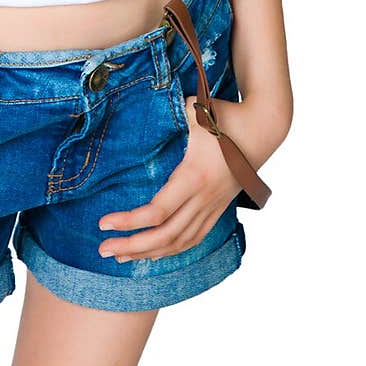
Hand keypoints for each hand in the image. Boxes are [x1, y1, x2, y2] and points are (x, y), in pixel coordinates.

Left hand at [97, 95, 244, 262]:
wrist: (263, 128)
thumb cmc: (226, 116)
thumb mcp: (196, 110)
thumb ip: (170, 112)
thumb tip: (147, 109)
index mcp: (194, 177)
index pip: (157, 212)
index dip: (128, 222)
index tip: (104, 223)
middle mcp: (204, 197)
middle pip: (165, 235)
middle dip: (132, 246)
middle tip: (102, 250)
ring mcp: (213, 205)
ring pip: (180, 242)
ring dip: (149, 253)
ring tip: (121, 255)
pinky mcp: (219, 207)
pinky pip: (195, 237)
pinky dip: (173, 249)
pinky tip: (155, 252)